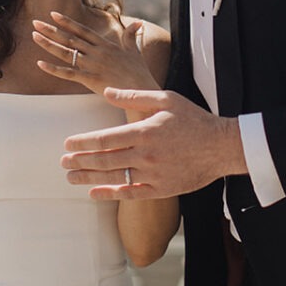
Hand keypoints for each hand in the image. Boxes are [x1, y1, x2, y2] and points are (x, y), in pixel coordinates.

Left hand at [33, 11, 157, 103]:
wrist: (141, 90)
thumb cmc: (138, 71)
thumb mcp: (134, 50)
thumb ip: (132, 35)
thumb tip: (139, 24)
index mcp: (105, 44)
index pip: (82, 30)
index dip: (67, 22)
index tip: (53, 14)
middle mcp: (96, 52)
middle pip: (70, 38)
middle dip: (51, 30)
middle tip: (35, 22)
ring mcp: (92, 65)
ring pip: (66, 52)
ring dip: (48, 44)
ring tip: (34, 36)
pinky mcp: (90, 79)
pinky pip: (68, 73)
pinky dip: (53, 69)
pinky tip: (40, 64)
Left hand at [61, 88, 246, 199]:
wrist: (222, 146)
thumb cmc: (194, 119)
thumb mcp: (166, 98)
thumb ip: (134, 95)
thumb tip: (107, 91)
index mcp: (144, 131)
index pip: (105, 139)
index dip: (82, 143)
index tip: (67, 144)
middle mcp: (146, 155)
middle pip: (104, 160)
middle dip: (80, 161)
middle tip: (63, 162)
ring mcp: (153, 174)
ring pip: (113, 178)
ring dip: (88, 178)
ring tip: (70, 177)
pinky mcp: (161, 188)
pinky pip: (131, 194)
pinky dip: (110, 194)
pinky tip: (94, 193)